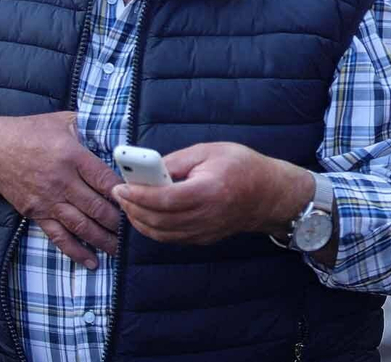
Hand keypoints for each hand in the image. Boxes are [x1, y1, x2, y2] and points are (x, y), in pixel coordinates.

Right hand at [0, 112, 122, 266]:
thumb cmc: (31, 132)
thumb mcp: (63, 121)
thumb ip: (90, 127)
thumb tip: (116, 128)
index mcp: (72, 156)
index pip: (104, 179)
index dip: (122, 193)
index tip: (139, 200)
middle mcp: (62, 181)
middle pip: (96, 207)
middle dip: (119, 222)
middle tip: (137, 230)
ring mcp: (48, 200)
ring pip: (81, 225)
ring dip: (103, 240)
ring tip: (121, 249)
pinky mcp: (36, 214)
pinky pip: (58, 236)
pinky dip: (76, 251)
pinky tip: (92, 261)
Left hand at [113, 142, 311, 246]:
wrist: (270, 194)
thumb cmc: (242, 166)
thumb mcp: (210, 151)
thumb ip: (177, 161)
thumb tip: (148, 170)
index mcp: (208, 190)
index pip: (165, 199)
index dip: (139, 194)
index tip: (121, 186)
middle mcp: (206, 216)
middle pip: (158, 220)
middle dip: (132, 207)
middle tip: (120, 193)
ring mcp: (204, 232)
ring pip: (160, 233)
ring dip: (138, 220)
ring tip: (128, 203)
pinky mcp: (203, 239)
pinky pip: (170, 238)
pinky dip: (152, 228)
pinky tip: (145, 214)